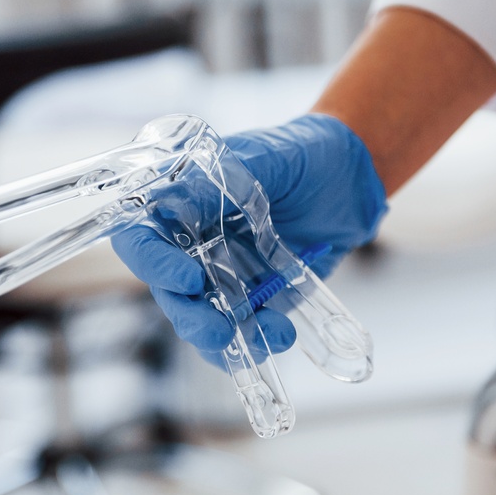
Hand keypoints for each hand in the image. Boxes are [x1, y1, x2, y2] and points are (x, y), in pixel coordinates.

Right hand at [111, 113, 387, 358]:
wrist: (354, 175)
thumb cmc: (302, 152)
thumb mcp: (264, 158)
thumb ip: (224, 180)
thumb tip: (177, 202)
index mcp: (180, 206)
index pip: (141, 240)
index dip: (153, 264)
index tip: (188, 279)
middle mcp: (194, 247)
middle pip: (169, 293)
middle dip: (190, 318)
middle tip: (219, 330)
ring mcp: (225, 277)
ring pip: (203, 321)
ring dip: (223, 341)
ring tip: (265, 336)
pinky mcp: (259, 300)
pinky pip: (244, 332)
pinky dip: (257, 343)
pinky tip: (281, 334)